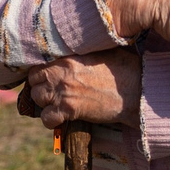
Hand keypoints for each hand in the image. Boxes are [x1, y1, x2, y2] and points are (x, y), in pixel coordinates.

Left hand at [20, 50, 141, 128]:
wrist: (136, 90)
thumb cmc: (123, 69)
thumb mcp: (101, 50)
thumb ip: (81, 50)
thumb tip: (73, 48)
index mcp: (68, 56)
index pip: (38, 62)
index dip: (41, 71)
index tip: (47, 76)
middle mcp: (62, 72)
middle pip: (33, 81)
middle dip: (40, 86)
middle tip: (52, 91)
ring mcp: (64, 91)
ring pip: (37, 98)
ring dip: (45, 102)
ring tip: (57, 103)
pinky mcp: (69, 110)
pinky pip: (46, 118)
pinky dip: (51, 120)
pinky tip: (60, 118)